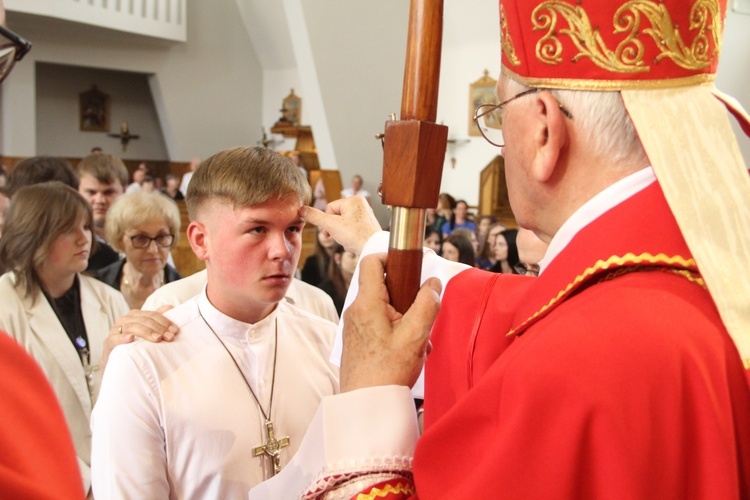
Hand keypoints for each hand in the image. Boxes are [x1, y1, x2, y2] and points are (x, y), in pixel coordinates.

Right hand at [100, 306, 177, 372]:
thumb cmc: (135, 346)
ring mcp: (115, 331)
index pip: (151, 314)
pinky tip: (131, 339)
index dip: (164, 321)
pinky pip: (114, 338)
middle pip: (143, 320)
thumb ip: (157, 320)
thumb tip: (170, 307)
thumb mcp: (147, 333)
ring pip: (131, 327)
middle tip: (169, 337)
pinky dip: (123, 338)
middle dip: (158, 327)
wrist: (118, 365)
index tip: (175, 330)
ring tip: (157, 339)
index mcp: (134, 316)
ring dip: (146, 332)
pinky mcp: (108, 343)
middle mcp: (124, 320)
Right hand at [300, 196, 381, 254]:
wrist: (373, 250)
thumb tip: (302, 209)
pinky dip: (350, 239)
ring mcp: (365, 216)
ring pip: (343, 225)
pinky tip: (354, 244)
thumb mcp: (331, 225)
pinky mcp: (367, 226)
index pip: (330, 208)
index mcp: (354, 199)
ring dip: (342, 236)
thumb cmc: (356, 236)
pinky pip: (351, 231)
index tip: (332, 231)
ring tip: (350, 240)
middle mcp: (361, 205)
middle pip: (336, 217)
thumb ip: (315, 217)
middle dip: (336, 230)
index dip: (328, 222)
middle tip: (342, 236)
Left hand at [339, 254, 441, 391]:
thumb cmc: (387, 372)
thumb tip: (434, 284)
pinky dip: (396, 332)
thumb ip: (427, 305)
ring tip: (419, 342)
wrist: (366, 406)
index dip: (391, 257)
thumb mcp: (416, 335)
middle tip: (422, 315)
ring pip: (384, 308)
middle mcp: (356, 311)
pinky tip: (409, 353)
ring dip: (405, 319)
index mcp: (367, 303)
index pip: (372, 262)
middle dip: (407, 297)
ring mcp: (355, 327)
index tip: (411, 266)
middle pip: (383, 287)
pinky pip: (379, 325)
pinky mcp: (357, 341)